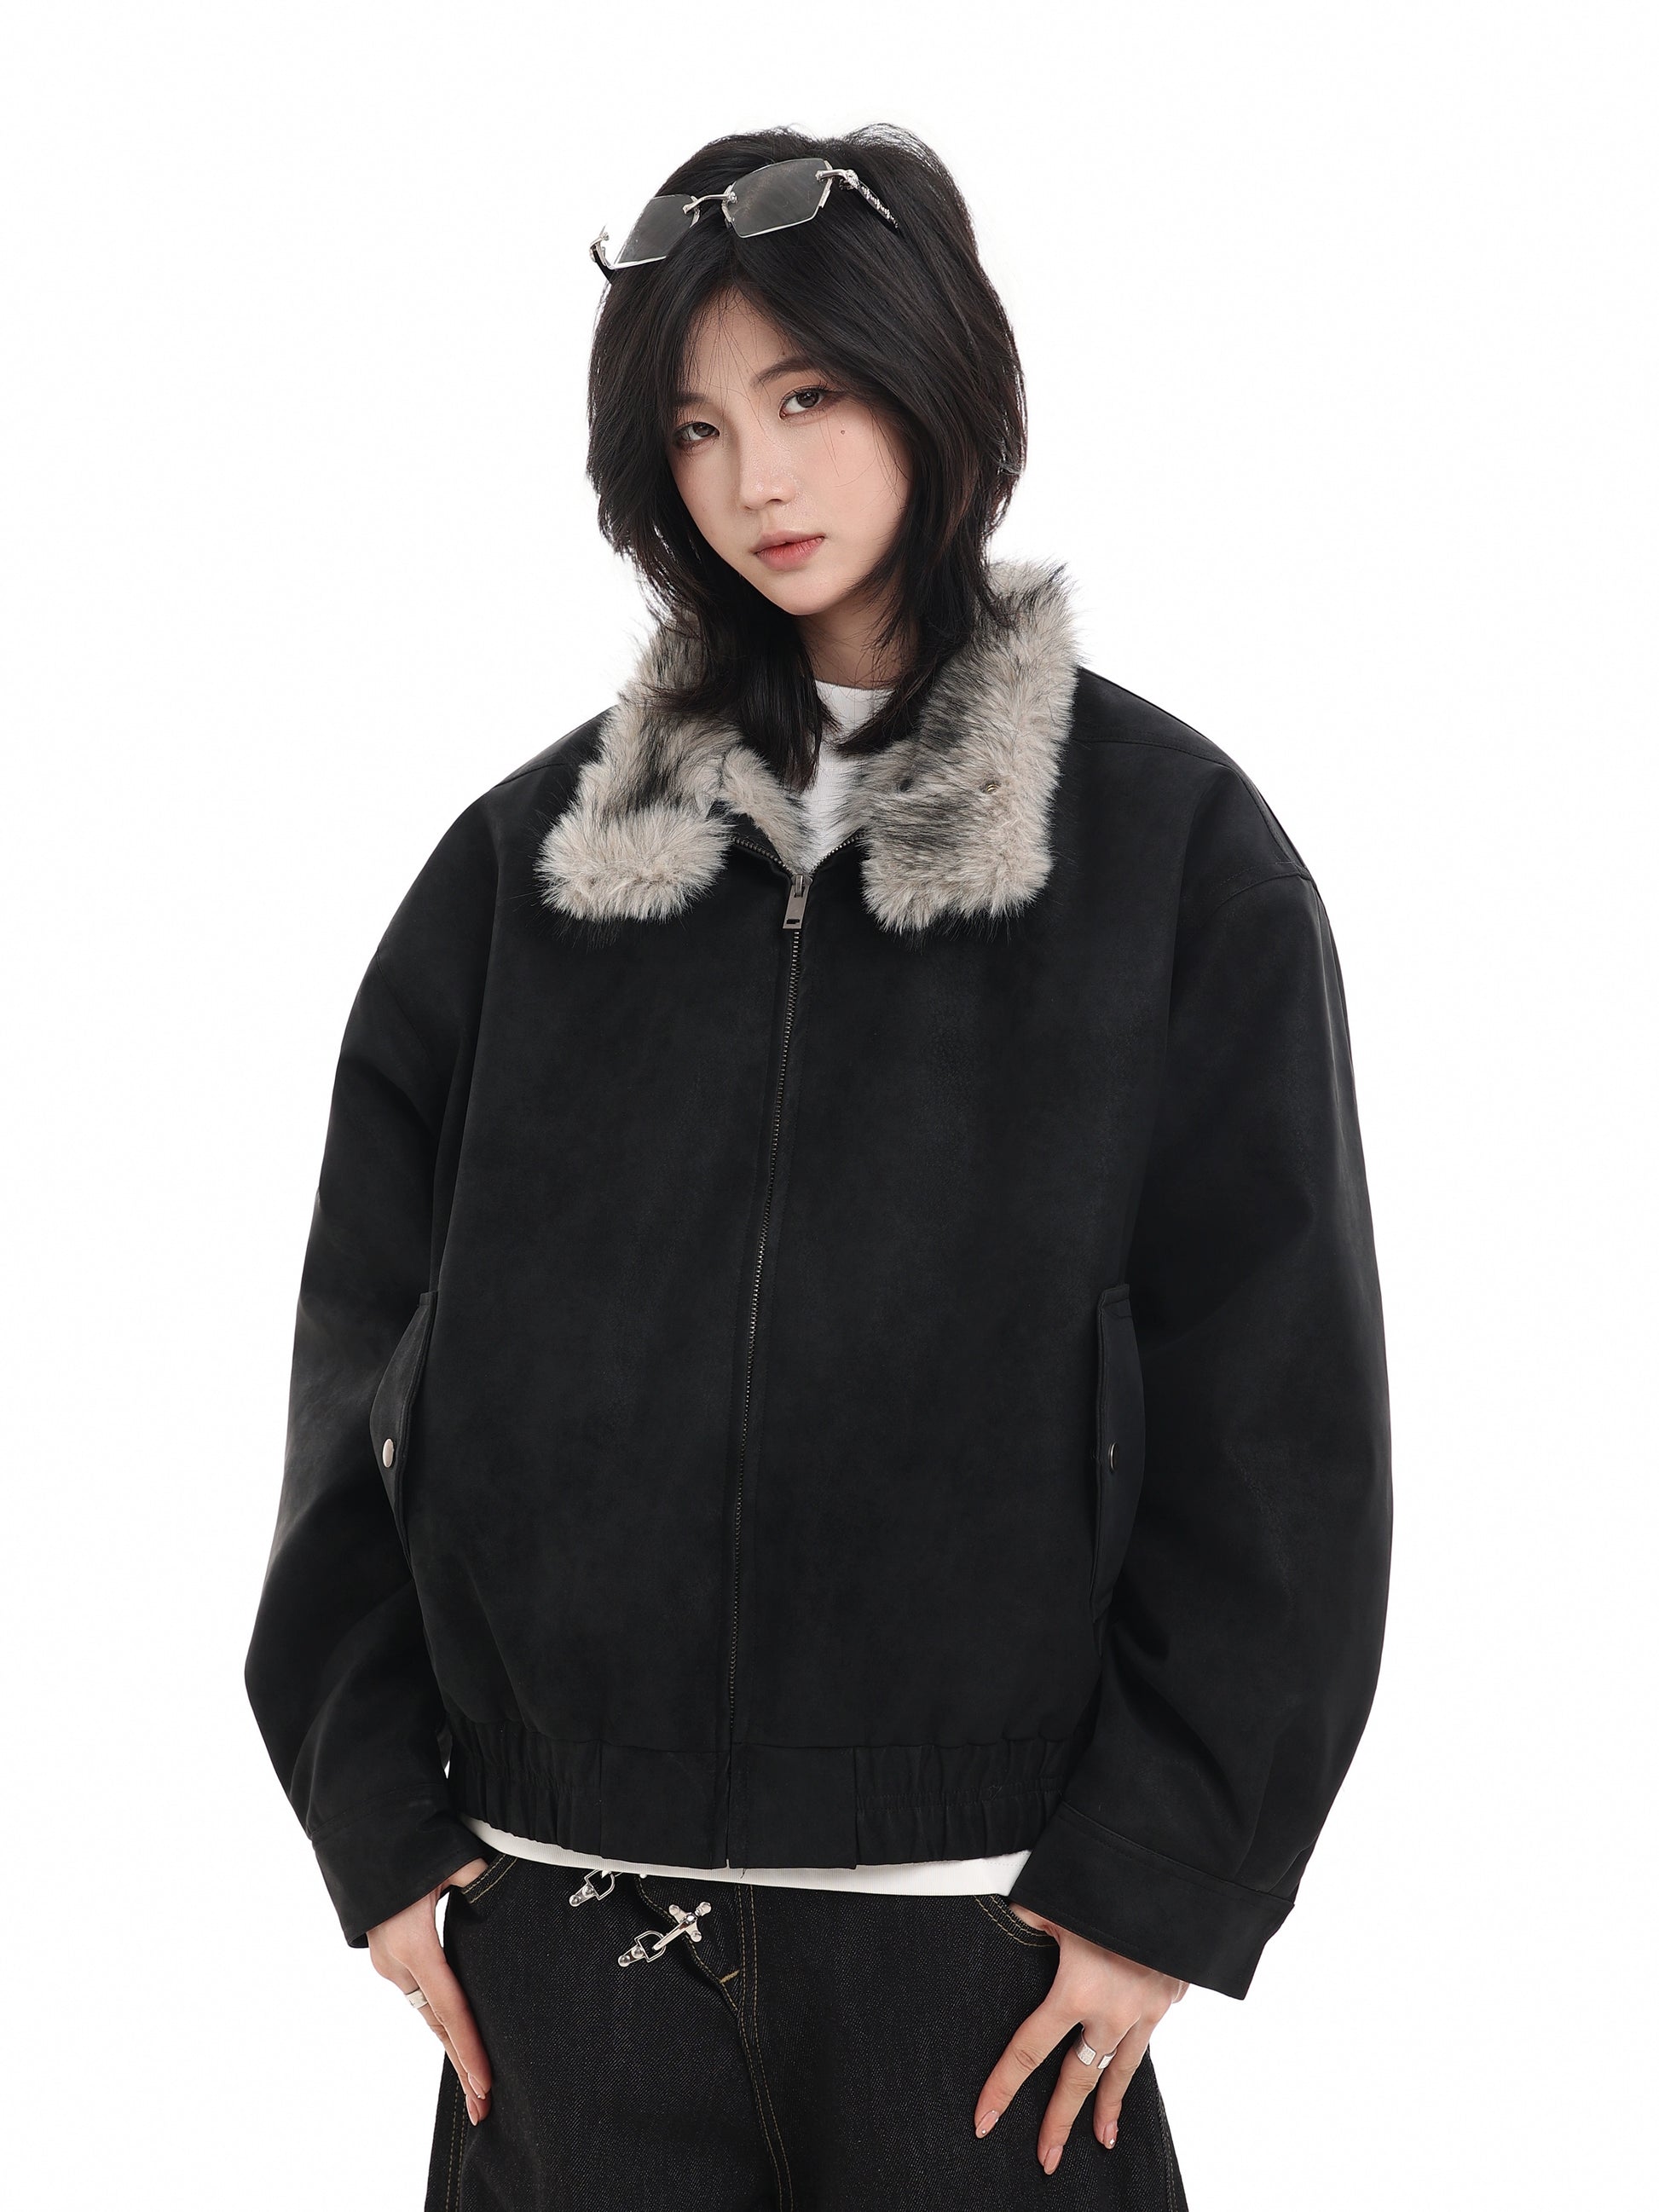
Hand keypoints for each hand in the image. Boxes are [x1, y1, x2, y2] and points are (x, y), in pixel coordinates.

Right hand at [368, 1858, 492, 2124]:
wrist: (360, 1836)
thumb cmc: (407, 1846)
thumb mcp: (449, 1859)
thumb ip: (481, 1879)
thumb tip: (510, 1887)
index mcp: (415, 1945)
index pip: (450, 2008)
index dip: (470, 2048)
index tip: (486, 2083)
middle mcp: (397, 1963)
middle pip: (437, 2025)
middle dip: (462, 2066)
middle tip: (484, 2109)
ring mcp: (389, 1963)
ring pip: (427, 2013)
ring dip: (452, 2046)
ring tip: (476, 2086)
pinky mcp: (389, 1956)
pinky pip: (420, 1995)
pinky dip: (440, 2020)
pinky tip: (455, 2040)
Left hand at [974, 1905, 1188, 2170]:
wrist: (1179, 1880)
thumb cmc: (1108, 1886)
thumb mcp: (1056, 1897)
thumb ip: (1030, 1916)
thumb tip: (1011, 1917)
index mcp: (1076, 1993)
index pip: (1029, 2051)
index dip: (1003, 2087)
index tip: (984, 2120)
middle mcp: (1112, 2013)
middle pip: (1078, 2079)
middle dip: (1059, 2122)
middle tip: (1046, 2160)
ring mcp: (1146, 2009)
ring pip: (1122, 2070)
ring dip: (1110, 2106)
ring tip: (1102, 2140)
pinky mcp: (1170, 1995)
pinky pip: (1148, 2036)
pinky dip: (1138, 2054)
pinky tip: (1131, 2064)